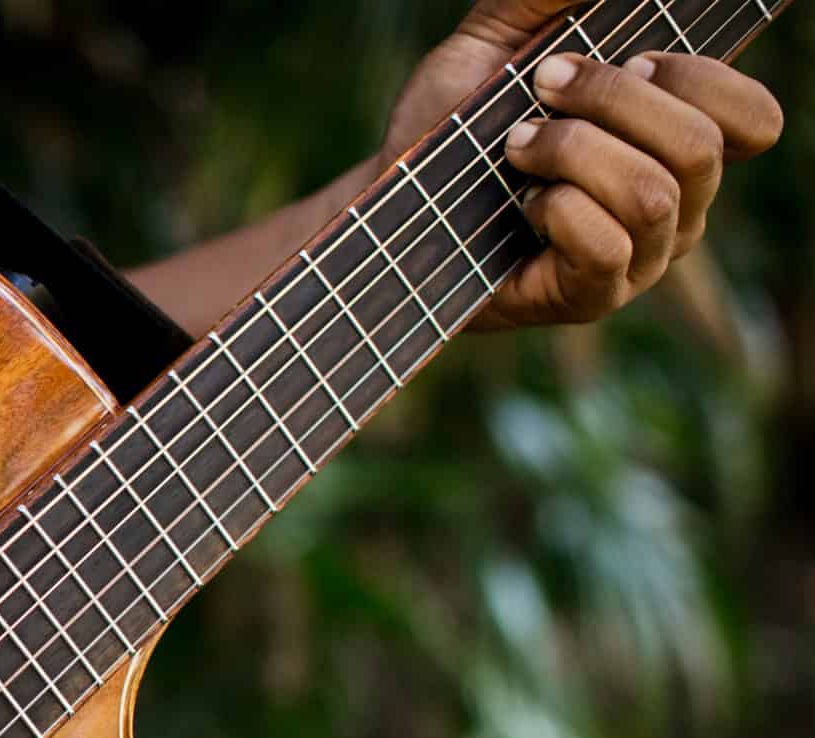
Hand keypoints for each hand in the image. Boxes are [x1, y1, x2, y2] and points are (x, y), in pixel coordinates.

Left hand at [380, 1, 783, 329]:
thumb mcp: (496, 44)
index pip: (753, 120)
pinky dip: (556, 210)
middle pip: (699, 147)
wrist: (394, 208)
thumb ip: (544, 1)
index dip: (702, 79)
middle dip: (613, 101)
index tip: (631, 57)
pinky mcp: (593, 297)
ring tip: (515, 146)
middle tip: (543, 88)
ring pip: (652, 196)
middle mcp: (678, 205)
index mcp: (676, 144)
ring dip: (572, 153)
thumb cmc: (454, 128)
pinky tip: (520, 204)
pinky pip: (606, 247)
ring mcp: (642, 258)